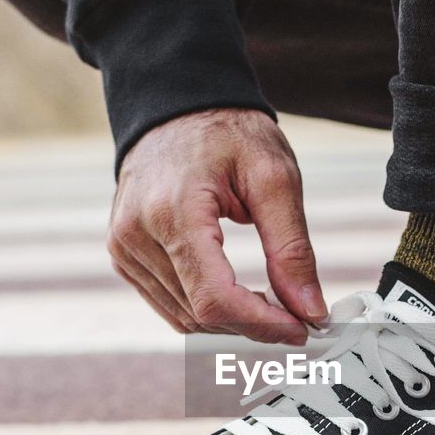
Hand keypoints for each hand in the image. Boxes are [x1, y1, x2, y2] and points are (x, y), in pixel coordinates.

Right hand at [108, 108, 326, 344]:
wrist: (175, 105)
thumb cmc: (226, 132)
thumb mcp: (274, 177)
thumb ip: (292, 248)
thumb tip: (310, 310)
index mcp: (173, 212)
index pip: (215, 299)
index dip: (262, 325)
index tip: (302, 328)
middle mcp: (137, 235)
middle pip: (201, 315)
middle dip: (254, 324)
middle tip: (298, 314)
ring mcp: (123, 248)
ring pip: (184, 318)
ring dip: (233, 322)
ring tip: (273, 303)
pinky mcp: (123, 255)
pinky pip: (169, 305)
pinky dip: (208, 311)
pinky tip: (240, 295)